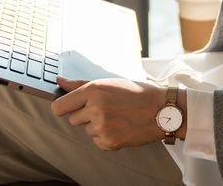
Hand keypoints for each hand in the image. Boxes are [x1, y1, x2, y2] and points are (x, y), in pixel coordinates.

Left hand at [51, 77, 170, 150]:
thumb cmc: (137, 93)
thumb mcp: (109, 82)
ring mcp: (102, 127)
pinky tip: (120, 126)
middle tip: (104, 108)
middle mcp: (96, 109)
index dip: (62, 107)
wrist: (162, 110)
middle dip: (84, 115)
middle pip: (72, 119)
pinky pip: (97, 141)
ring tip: (117, 116)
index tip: (67, 107)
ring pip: (87, 130)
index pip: (60, 106)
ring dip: (97, 125)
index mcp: (94, 90)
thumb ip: (80, 84)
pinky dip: (106, 136)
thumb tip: (59, 81)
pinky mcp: (109, 142)